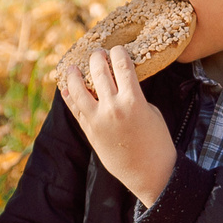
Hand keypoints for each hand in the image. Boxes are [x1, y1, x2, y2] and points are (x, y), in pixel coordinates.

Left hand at [59, 45, 176, 205]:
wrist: (150, 173)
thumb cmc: (157, 141)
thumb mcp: (150, 111)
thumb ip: (133, 95)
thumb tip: (118, 83)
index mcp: (133, 100)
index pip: (122, 65)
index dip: (118, 53)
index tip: (117, 49)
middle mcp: (112, 107)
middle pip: (99, 72)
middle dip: (97, 58)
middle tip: (96, 53)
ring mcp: (97, 120)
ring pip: (78, 89)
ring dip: (74, 75)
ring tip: (72, 68)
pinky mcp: (89, 131)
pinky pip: (74, 109)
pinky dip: (68, 97)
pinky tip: (65, 89)